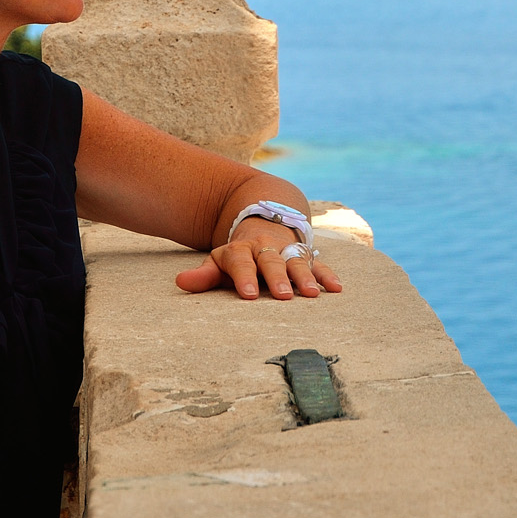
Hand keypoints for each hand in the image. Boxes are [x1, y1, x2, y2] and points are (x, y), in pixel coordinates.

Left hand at [175, 223, 343, 299]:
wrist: (266, 222)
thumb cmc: (239, 256)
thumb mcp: (219, 260)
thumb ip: (203, 274)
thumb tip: (180, 282)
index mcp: (242, 250)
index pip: (241, 262)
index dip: (244, 277)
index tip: (249, 295)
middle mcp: (267, 248)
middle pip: (272, 262)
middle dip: (278, 278)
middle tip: (283, 296)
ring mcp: (288, 251)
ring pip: (297, 262)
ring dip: (305, 277)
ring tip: (311, 294)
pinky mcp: (306, 256)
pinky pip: (319, 265)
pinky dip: (327, 275)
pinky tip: (336, 288)